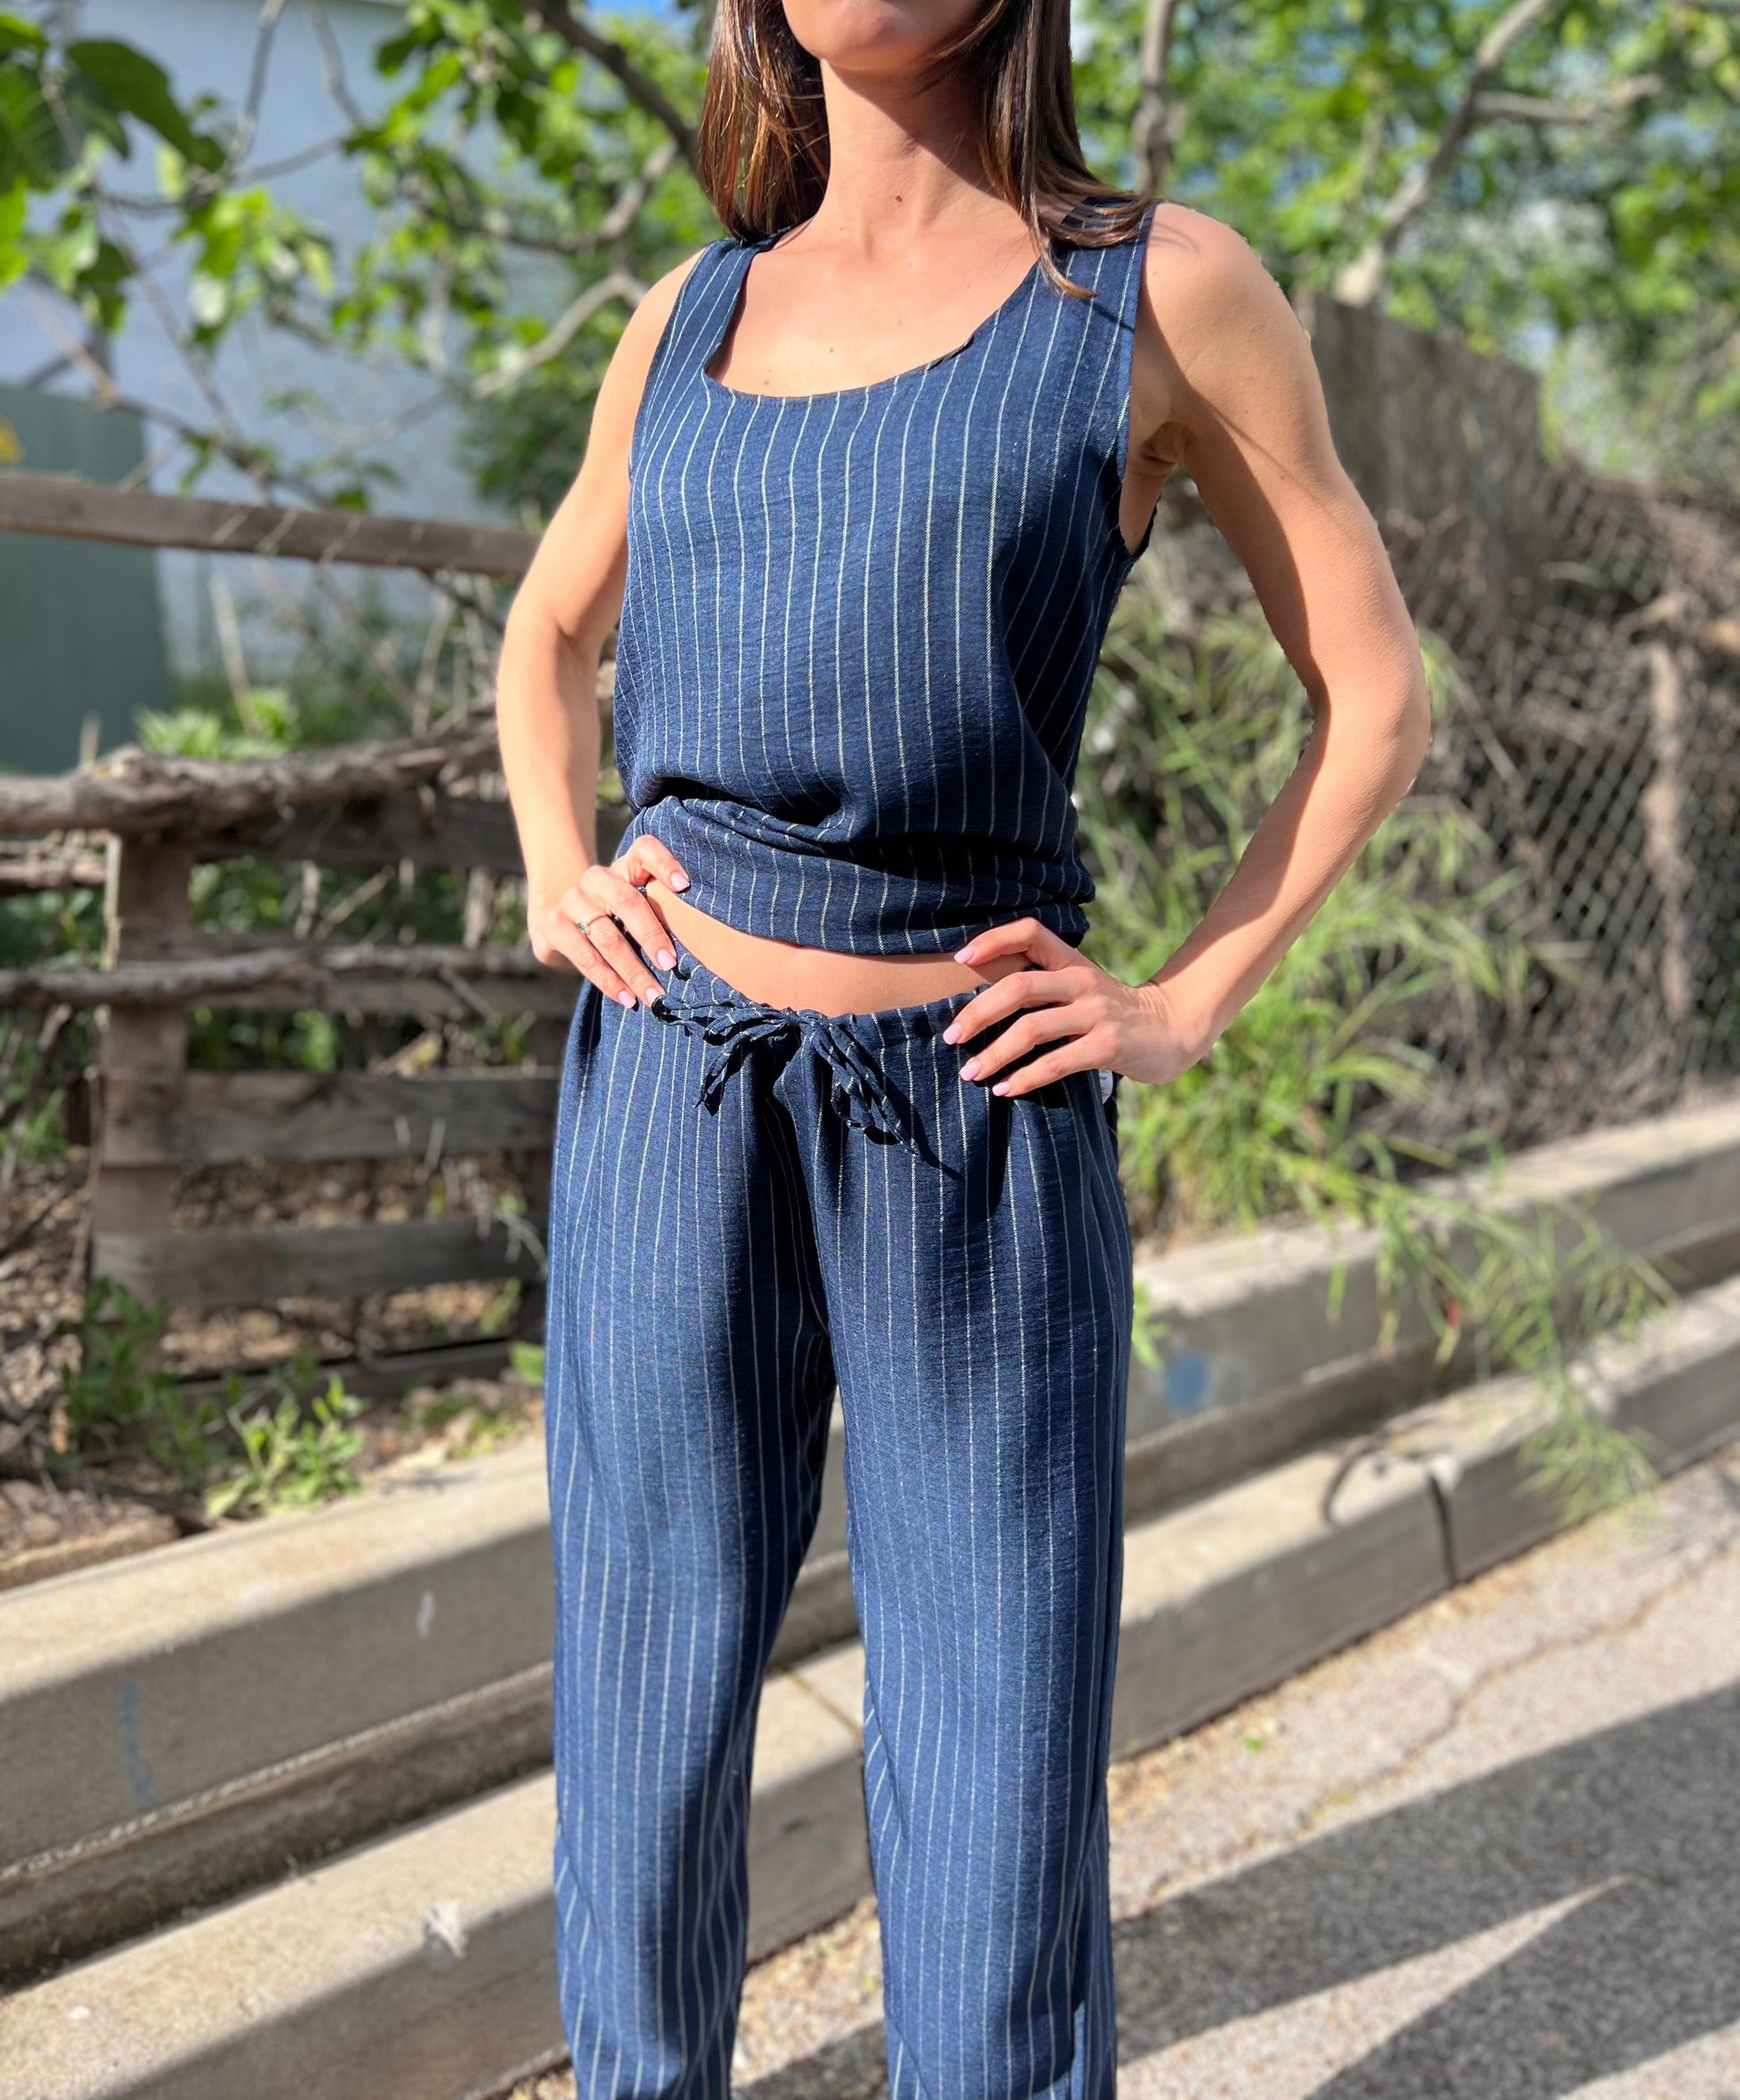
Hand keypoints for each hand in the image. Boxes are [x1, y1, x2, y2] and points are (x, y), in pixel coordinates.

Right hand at [528, 835, 689, 1007]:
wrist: (557, 926)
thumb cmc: (614, 921)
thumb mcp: (637, 910)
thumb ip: (661, 914)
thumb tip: (703, 948)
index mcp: (624, 868)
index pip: (644, 849)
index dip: (664, 862)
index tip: (684, 886)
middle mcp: (596, 879)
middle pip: (626, 899)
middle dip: (651, 935)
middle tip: (671, 964)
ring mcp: (571, 901)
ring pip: (606, 935)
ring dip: (632, 970)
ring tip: (654, 995)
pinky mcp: (552, 927)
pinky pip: (584, 957)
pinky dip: (608, 981)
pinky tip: (626, 998)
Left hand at [942, 918, 1212, 1097]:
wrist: (1172, 1029)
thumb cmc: (1111, 1012)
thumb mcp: (1081, 987)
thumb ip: (1043, 986)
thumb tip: (979, 1006)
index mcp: (1072, 961)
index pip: (1030, 931)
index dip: (993, 939)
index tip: (960, 960)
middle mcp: (1083, 981)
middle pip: (1019, 986)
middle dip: (977, 1012)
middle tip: (952, 1036)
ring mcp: (1097, 1013)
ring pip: (1032, 1028)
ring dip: (995, 1053)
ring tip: (971, 1072)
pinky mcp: (1108, 1046)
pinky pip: (1056, 1062)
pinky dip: (1025, 1078)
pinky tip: (1005, 1089)